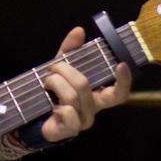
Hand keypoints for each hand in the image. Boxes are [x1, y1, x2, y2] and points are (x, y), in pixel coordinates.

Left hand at [39, 26, 132, 143]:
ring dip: (54, 83)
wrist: (36, 115)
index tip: (121, 63)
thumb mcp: (60, 68)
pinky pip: (68, 113)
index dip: (124, 80)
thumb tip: (79, 30)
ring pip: (72, 96)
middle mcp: (94, 109)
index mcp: (97, 95)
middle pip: (85, 85)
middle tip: (53, 68)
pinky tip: (52, 105)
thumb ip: (70, 50)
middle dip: (64, 71)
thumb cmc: (54, 91)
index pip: (119, 93)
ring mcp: (83, 121)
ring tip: (46, 83)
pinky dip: (57, 105)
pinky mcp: (70, 130)